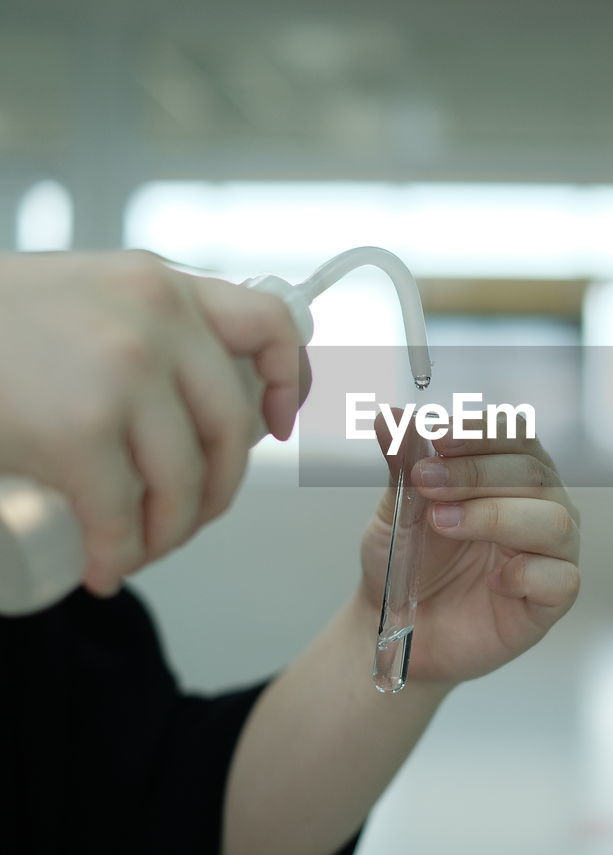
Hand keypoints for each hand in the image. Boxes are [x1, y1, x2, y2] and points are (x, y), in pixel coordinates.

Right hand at [0, 250, 308, 596]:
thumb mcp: (83, 299)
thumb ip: (140, 324)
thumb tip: (205, 393)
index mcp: (162, 284)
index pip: (271, 323)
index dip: (291, 383)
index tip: (278, 426)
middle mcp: (157, 319)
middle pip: (232, 428)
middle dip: (218, 491)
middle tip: (182, 519)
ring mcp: (123, 372)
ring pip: (185, 482)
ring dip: (169, 535)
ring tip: (136, 552)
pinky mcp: (78, 429)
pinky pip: (123, 515)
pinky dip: (119, 557)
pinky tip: (104, 570)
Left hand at [359, 412, 579, 685]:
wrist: (399, 627)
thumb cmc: (409, 562)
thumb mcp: (397, 508)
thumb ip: (402, 462)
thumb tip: (390, 418)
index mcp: (509, 471)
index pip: (514, 433)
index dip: (478, 432)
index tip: (435, 437)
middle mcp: (541, 503)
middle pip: (533, 471)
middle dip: (475, 472)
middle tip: (426, 482)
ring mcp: (552, 551)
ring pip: (553, 520)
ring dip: (495, 516)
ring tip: (443, 523)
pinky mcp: (553, 598)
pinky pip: (561, 578)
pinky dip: (525, 573)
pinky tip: (492, 579)